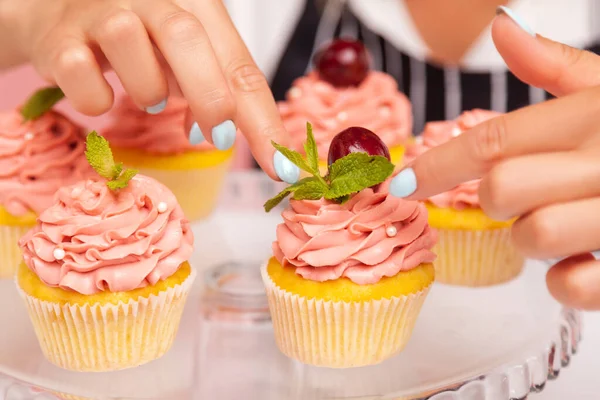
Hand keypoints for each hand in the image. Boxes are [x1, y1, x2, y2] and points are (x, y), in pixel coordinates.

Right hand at [1, 0, 298, 181]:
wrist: (60, 11)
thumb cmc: (140, 39)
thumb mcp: (187, 58)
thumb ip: (215, 90)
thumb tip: (237, 140)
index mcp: (198, 6)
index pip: (240, 66)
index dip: (264, 122)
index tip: (282, 170)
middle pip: (185, 38)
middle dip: (209, 98)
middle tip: (217, 137)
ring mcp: (101, 11)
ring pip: (128, 42)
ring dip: (147, 89)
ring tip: (149, 97)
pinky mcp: (58, 36)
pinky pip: (79, 73)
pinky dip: (96, 98)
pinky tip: (102, 98)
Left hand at [390, 9, 599, 308]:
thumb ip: (556, 65)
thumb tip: (502, 27)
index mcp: (592, 117)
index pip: (491, 142)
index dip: (435, 165)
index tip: (400, 184)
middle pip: (503, 191)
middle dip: (499, 201)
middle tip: (526, 196)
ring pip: (533, 237)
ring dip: (534, 237)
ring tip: (565, 222)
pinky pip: (571, 285)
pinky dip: (564, 279)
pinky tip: (582, 258)